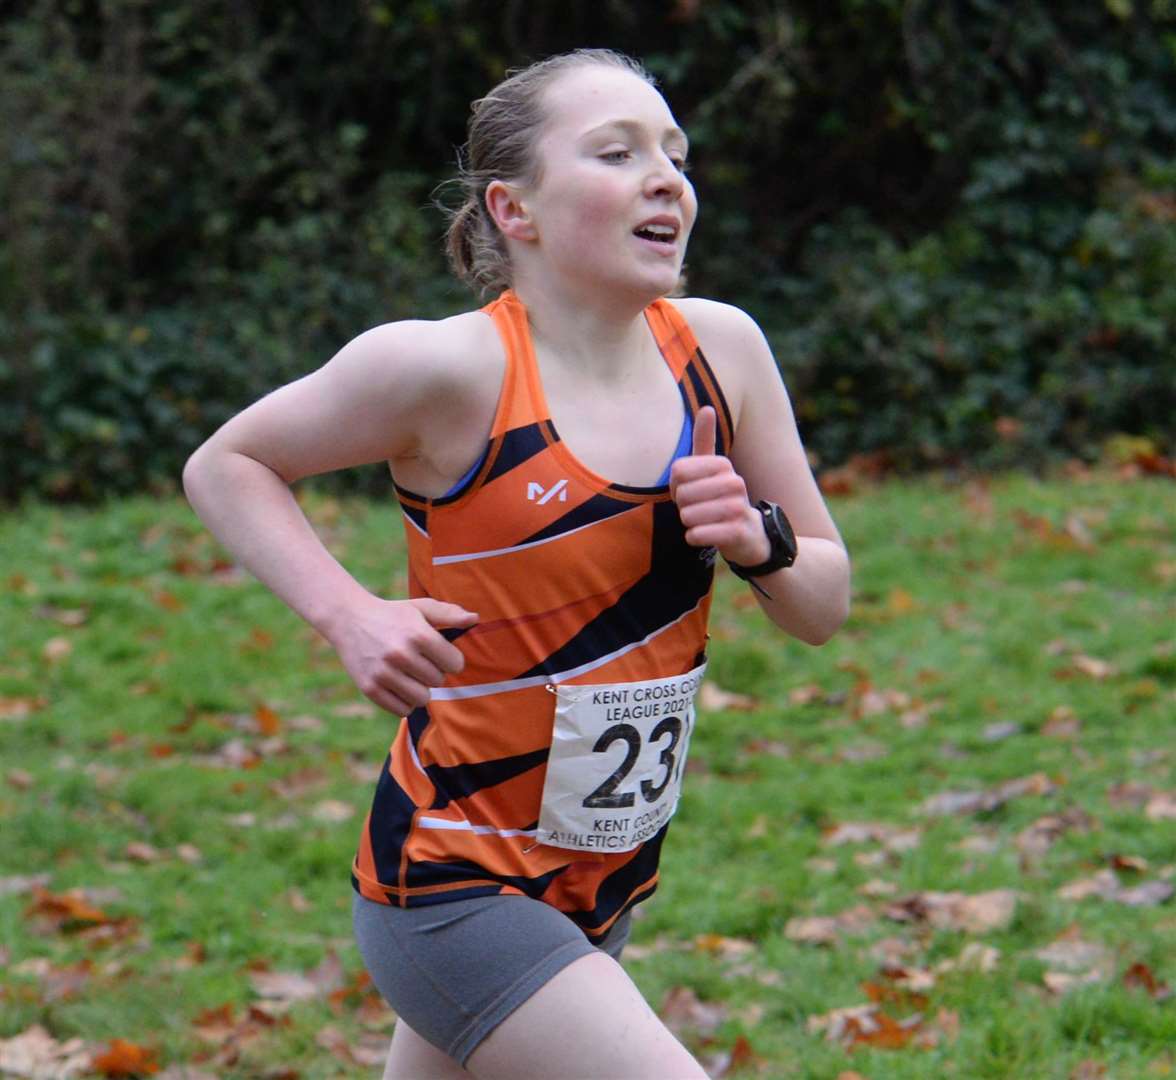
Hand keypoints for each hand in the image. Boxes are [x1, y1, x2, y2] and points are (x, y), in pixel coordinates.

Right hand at [328, 595, 477, 715]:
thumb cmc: (393, 615)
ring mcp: (383, 673)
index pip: (454, 663)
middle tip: (420, 662)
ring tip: (411, 675)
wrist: (349, 620)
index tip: (441, 655)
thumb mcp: (421, 608)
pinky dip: (404, 701)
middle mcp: (400, 654)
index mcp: (417, 634)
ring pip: (422, 698)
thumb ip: (449, 614)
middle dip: (434, 673)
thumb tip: (475, 619)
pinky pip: (402, 709)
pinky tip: (399, 685)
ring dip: (421, 689)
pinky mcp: (369, 688)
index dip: (451, 660)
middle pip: (438, 681)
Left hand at [669, 406, 769, 566]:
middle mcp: (734, 482)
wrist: (749, 534)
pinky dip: (694, 537)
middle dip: (683, 506)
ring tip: (705, 521)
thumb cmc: (720, 498)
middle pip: (682, 494)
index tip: (691, 490)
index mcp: (723, 465)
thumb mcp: (713, 468)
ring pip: (688, 516)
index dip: (676, 485)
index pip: (677, 471)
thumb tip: (707, 407)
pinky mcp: (737, 532)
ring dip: (689, 523)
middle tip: (699, 509)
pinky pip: (697, 534)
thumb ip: (705, 440)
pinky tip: (706, 534)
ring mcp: (738, 507)